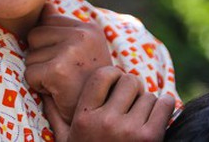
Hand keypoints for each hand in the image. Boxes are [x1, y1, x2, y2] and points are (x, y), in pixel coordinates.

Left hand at [25, 3, 112, 123]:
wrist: (98, 114)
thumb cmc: (85, 82)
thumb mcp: (80, 50)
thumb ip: (61, 27)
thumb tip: (45, 5)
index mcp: (89, 28)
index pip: (46, 21)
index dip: (49, 45)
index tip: (68, 62)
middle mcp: (83, 35)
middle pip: (34, 35)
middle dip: (41, 57)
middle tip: (62, 73)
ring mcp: (72, 51)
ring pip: (30, 56)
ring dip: (40, 73)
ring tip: (61, 82)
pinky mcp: (59, 70)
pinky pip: (30, 73)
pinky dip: (38, 86)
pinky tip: (57, 91)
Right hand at [45, 67, 175, 141]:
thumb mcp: (65, 140)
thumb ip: (55, 115)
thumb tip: (43, 92)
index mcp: (84, 118)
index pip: (103, 75)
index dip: (113, 74)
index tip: (116, 83)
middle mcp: (105, 122)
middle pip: (129, 81)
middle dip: (133, 88)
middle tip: (132, 99)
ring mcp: (129, 131)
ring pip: (149, 95)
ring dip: (148, 102)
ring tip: (141, 114)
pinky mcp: (150, 139)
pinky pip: (165, 105)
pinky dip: (165, 106)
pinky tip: (159, 112)